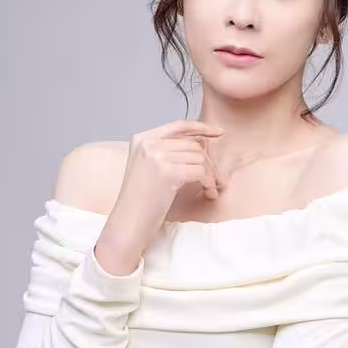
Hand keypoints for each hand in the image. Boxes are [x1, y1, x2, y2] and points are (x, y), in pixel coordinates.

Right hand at [108, 119, 225, 242]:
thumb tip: (203, 142)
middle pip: (193, 144)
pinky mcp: (167, 173)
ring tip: (209, 190)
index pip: (178, 125)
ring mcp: (156, 156)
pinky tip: (207, 193)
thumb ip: (169, 151)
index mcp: (142, 139)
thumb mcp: (150, 167)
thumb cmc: (141, 201)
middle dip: (210, 162)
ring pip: (200, 158)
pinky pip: (200, 172)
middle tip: (217, 180)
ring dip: (211, 175)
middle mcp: (148, 143)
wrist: (128, 222)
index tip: (219, 131)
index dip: (201, 127)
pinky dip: (208, 183)